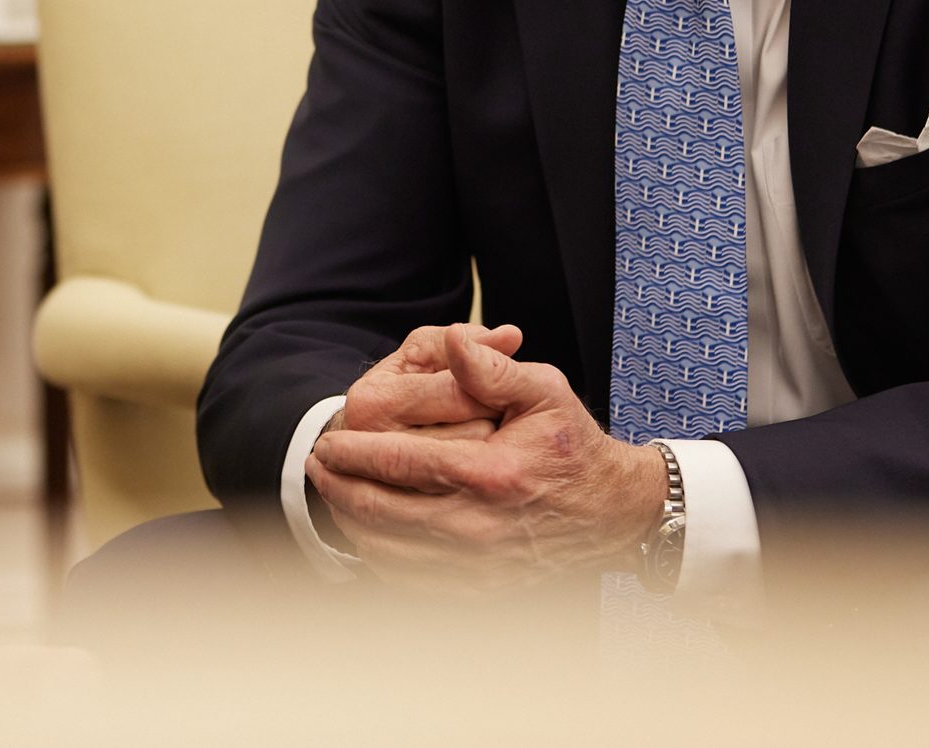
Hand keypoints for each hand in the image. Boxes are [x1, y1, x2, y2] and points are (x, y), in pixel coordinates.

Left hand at [308, 327, 663, 588]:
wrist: (612, 512)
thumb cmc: (571, 445)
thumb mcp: (544, 391)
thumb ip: (490, 368)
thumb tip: (451, 338)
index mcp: (491, 474)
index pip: (399, 463)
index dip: (353, 452)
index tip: (326, 442)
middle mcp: (480, 526)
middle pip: (382, 511)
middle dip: (339, 488)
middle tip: (315, 467)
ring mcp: (479, 565)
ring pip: (389, 551)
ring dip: (352, 523)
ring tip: (333, 496)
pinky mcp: (480, 589)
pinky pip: (413, 581)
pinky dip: (381, 559)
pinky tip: (368, 535)